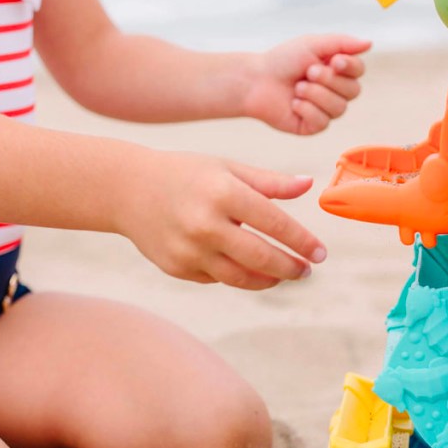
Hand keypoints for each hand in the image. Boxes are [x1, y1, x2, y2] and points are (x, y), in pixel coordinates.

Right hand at [119, 151, 326, 289]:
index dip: (302, 242)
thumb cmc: (185, 173)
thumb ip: (269, 182)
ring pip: (241, 277)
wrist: (126, 188)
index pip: (274, 223)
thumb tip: (309, 185)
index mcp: (222, 192)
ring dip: (269, 279)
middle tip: (306, 271)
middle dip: (291, 268)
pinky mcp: (176, 268)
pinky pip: (217, 279)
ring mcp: (188, 250)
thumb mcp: (227, 167)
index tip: (321, 254)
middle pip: (261, 258)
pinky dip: (237, 276)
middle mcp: (205, 224)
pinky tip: (247, 268)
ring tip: (283, 274)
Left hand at [244, 35, 370, 135]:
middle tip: (308, 72)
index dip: (350, 67)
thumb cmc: (283, 60)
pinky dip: (306, 109)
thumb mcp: (312, 44)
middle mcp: (335, 91)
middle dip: (329, 80)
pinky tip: (293, 103)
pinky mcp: (313, 126)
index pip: (359, 71)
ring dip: (315, 94)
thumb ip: (342, 43)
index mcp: (337, 70)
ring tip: (297, 87)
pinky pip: (322, 121)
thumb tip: (369, 43)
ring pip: (339, 108)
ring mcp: (325, 110)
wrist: (256, 80)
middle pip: (353, 91)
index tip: (334, 61)